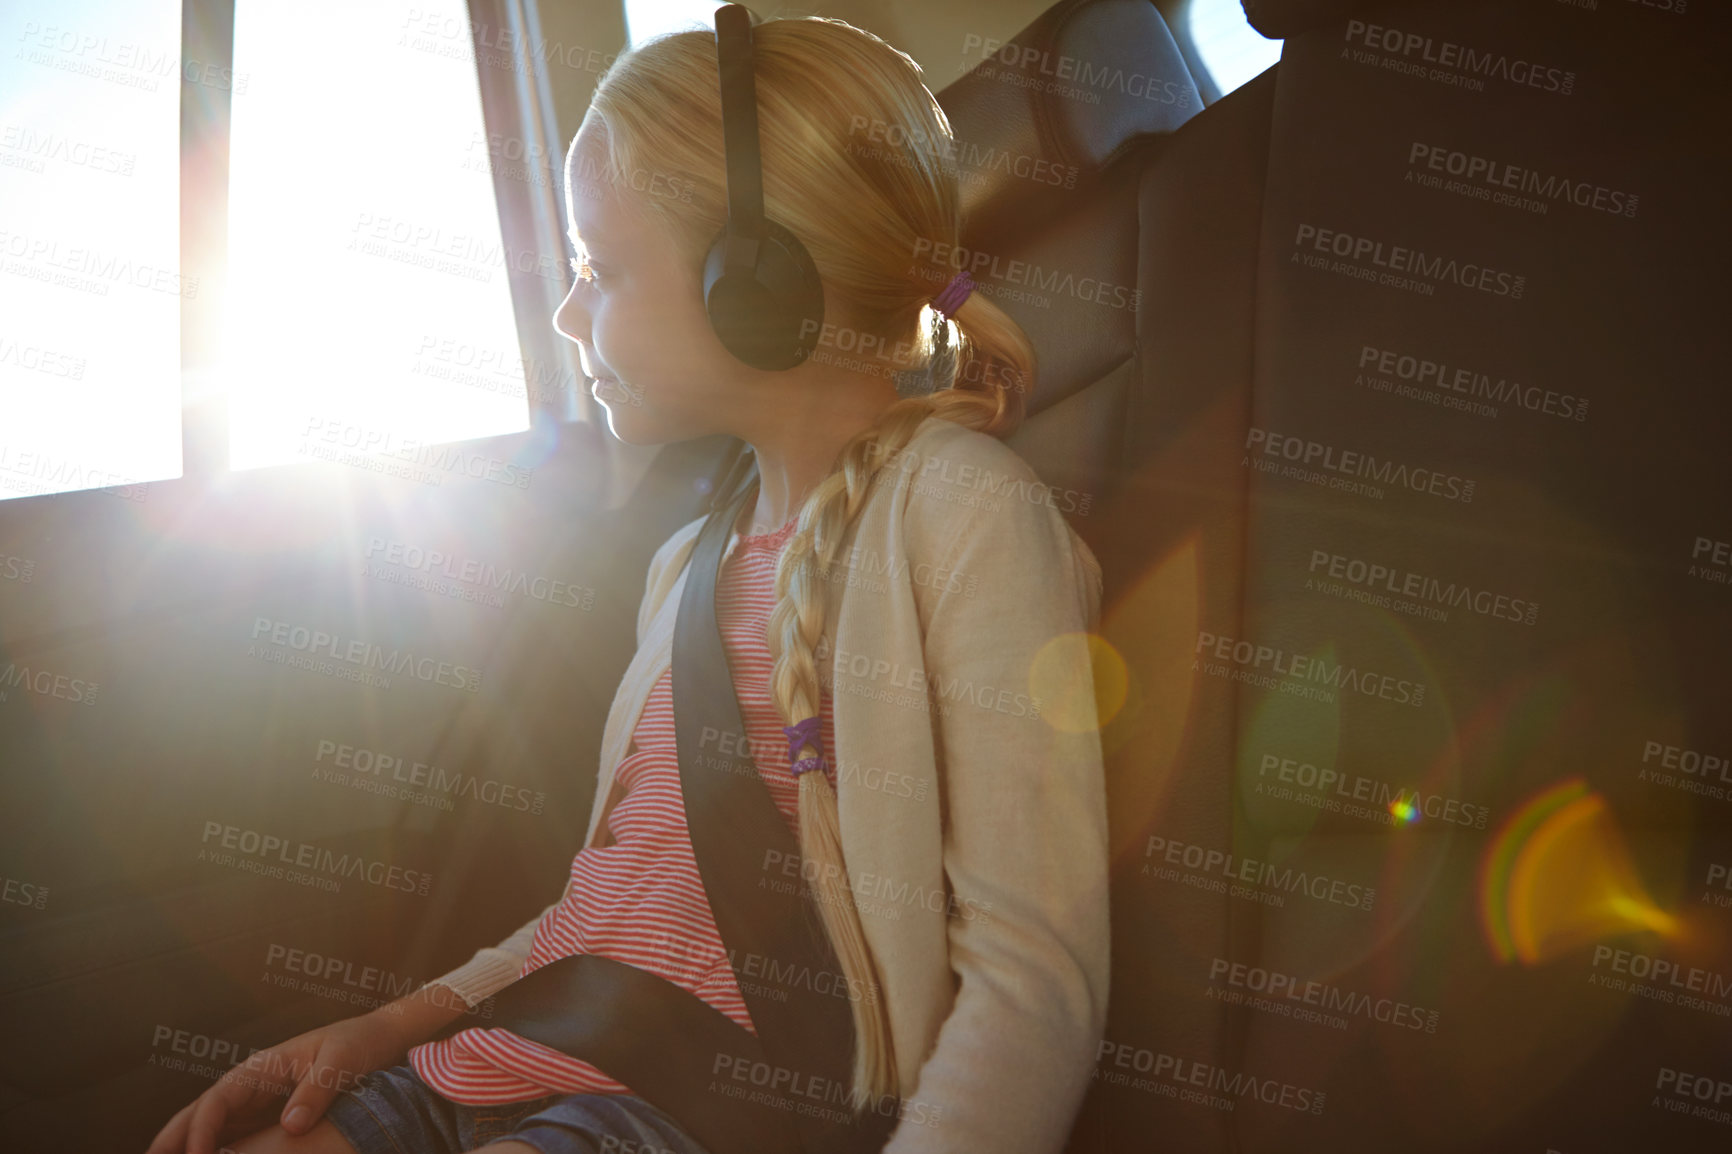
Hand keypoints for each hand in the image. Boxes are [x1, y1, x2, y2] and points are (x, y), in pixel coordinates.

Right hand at [142, 1005, 424, 1153]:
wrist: (381, 1039)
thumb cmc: (360, 1045)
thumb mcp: (343, 1063)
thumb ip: (317, 1091)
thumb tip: (290, 1126)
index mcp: (262, 1066)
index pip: (219, 1099)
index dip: (202, 1128)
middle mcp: (252, 1083)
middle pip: (201, 1112)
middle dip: (172, 1138)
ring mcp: (258, 1100)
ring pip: (212, 1126)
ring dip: (186, 1146)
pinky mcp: (269, 1115)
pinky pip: (235, 1136)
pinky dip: (215, 1151)